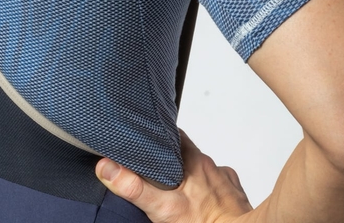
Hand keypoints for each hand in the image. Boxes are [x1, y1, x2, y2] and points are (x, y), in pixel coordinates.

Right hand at [95, 130, 252, 222]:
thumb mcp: (164, 208)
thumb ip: (134, 187)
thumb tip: (106, 167)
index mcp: (194, 159)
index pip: (173, 134)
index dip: (158, 135)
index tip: (145, 137)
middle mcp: (212, 166)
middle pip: (187, 153)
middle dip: (172, 160)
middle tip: (156, 170)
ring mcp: (227, 183)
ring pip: (204, 171)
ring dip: (191, 178)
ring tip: (177, 191)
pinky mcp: (237, 199)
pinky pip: (220, 188)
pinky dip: (209, 193)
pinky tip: (201, 204)